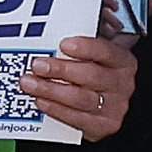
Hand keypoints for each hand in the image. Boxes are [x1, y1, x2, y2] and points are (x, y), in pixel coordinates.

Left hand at [20, 33, 136, 140]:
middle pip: (92, 76)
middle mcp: (121, 85)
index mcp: (121, 62)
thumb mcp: (93, 50)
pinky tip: (41, 101)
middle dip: (60, 70)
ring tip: (29, 83)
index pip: (106, 52)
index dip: (86, 48)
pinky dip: (56, 110)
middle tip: (37, 65)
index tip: (64, 44)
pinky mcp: (102, 126)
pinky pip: (77, 120)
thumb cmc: (94, 69)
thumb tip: (59, 26)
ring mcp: (113, 107)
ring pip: (81, 99)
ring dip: (51, 90)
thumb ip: (80, 36)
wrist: (108, 102)